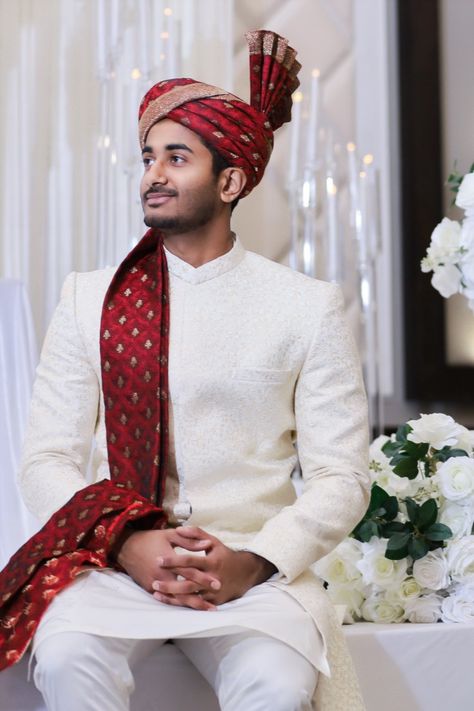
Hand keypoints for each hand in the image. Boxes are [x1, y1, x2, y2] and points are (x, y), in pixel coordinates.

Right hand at [115, 528, 218, 608]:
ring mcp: (154, 584)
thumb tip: (207, 544)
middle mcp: (161, 575)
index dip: (204, 578)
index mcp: (168, 561)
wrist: (127, 547)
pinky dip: (177, 604)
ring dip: (191, 605)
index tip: (218, 583)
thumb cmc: (150, 539)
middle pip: (183, 591)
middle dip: (200, 599)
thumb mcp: (170, 535)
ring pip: (175, 599)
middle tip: (215, 605)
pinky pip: (165, 599)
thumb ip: (189, 540)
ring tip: (206, 610)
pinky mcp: (149, 589)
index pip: (189, 572)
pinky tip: (188, 608)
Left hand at [152, 526, 276, 608]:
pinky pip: (195, 604)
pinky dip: (180, 603)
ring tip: (156, 593)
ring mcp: (214, 592)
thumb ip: (196, 534)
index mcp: (212, 562)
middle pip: (188, 583)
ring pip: (190, 596)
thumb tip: (178, 528)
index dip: (174, 561)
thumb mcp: (214, 541)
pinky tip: (167, 601)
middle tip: (154, 582)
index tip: (159, 560)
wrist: (245, 573)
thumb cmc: (225, 555)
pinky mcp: (214, 602)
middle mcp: (213, 578)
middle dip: (170, 584)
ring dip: (172, 596)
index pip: (190, 561)